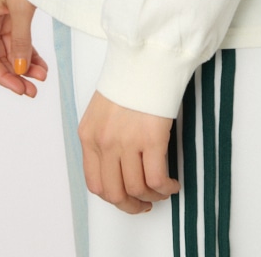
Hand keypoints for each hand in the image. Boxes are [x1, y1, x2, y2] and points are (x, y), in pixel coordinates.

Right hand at [0, 0, 47, 97]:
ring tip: (42, 78)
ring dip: (25, 66)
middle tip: (33, 90)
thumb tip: (19, 70)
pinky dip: (29, 54)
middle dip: (15, 74)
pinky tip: (40, 66)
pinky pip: (20, 41)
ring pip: (11, 51)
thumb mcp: (21, 8)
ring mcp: (1, 18)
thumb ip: (20, 40)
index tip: (17, 88)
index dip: (0, 75)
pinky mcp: (14, 16)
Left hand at [79, 90, 179, 214]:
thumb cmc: (129, 78)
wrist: (147, 56)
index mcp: (89, 134)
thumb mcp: (103, 109)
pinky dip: (165, 188)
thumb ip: (104, 137)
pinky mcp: (151, 139)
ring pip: (136, 189)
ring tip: (162, 191)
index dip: (113, 197)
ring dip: (152, 197)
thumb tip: (118, 165)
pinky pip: (156, 179)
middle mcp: (104, 142)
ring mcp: (126, 142)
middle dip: (131, 205)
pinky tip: (172, 184)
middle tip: (145, 204)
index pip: (94, 182)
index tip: (126, 198)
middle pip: (114, 192)